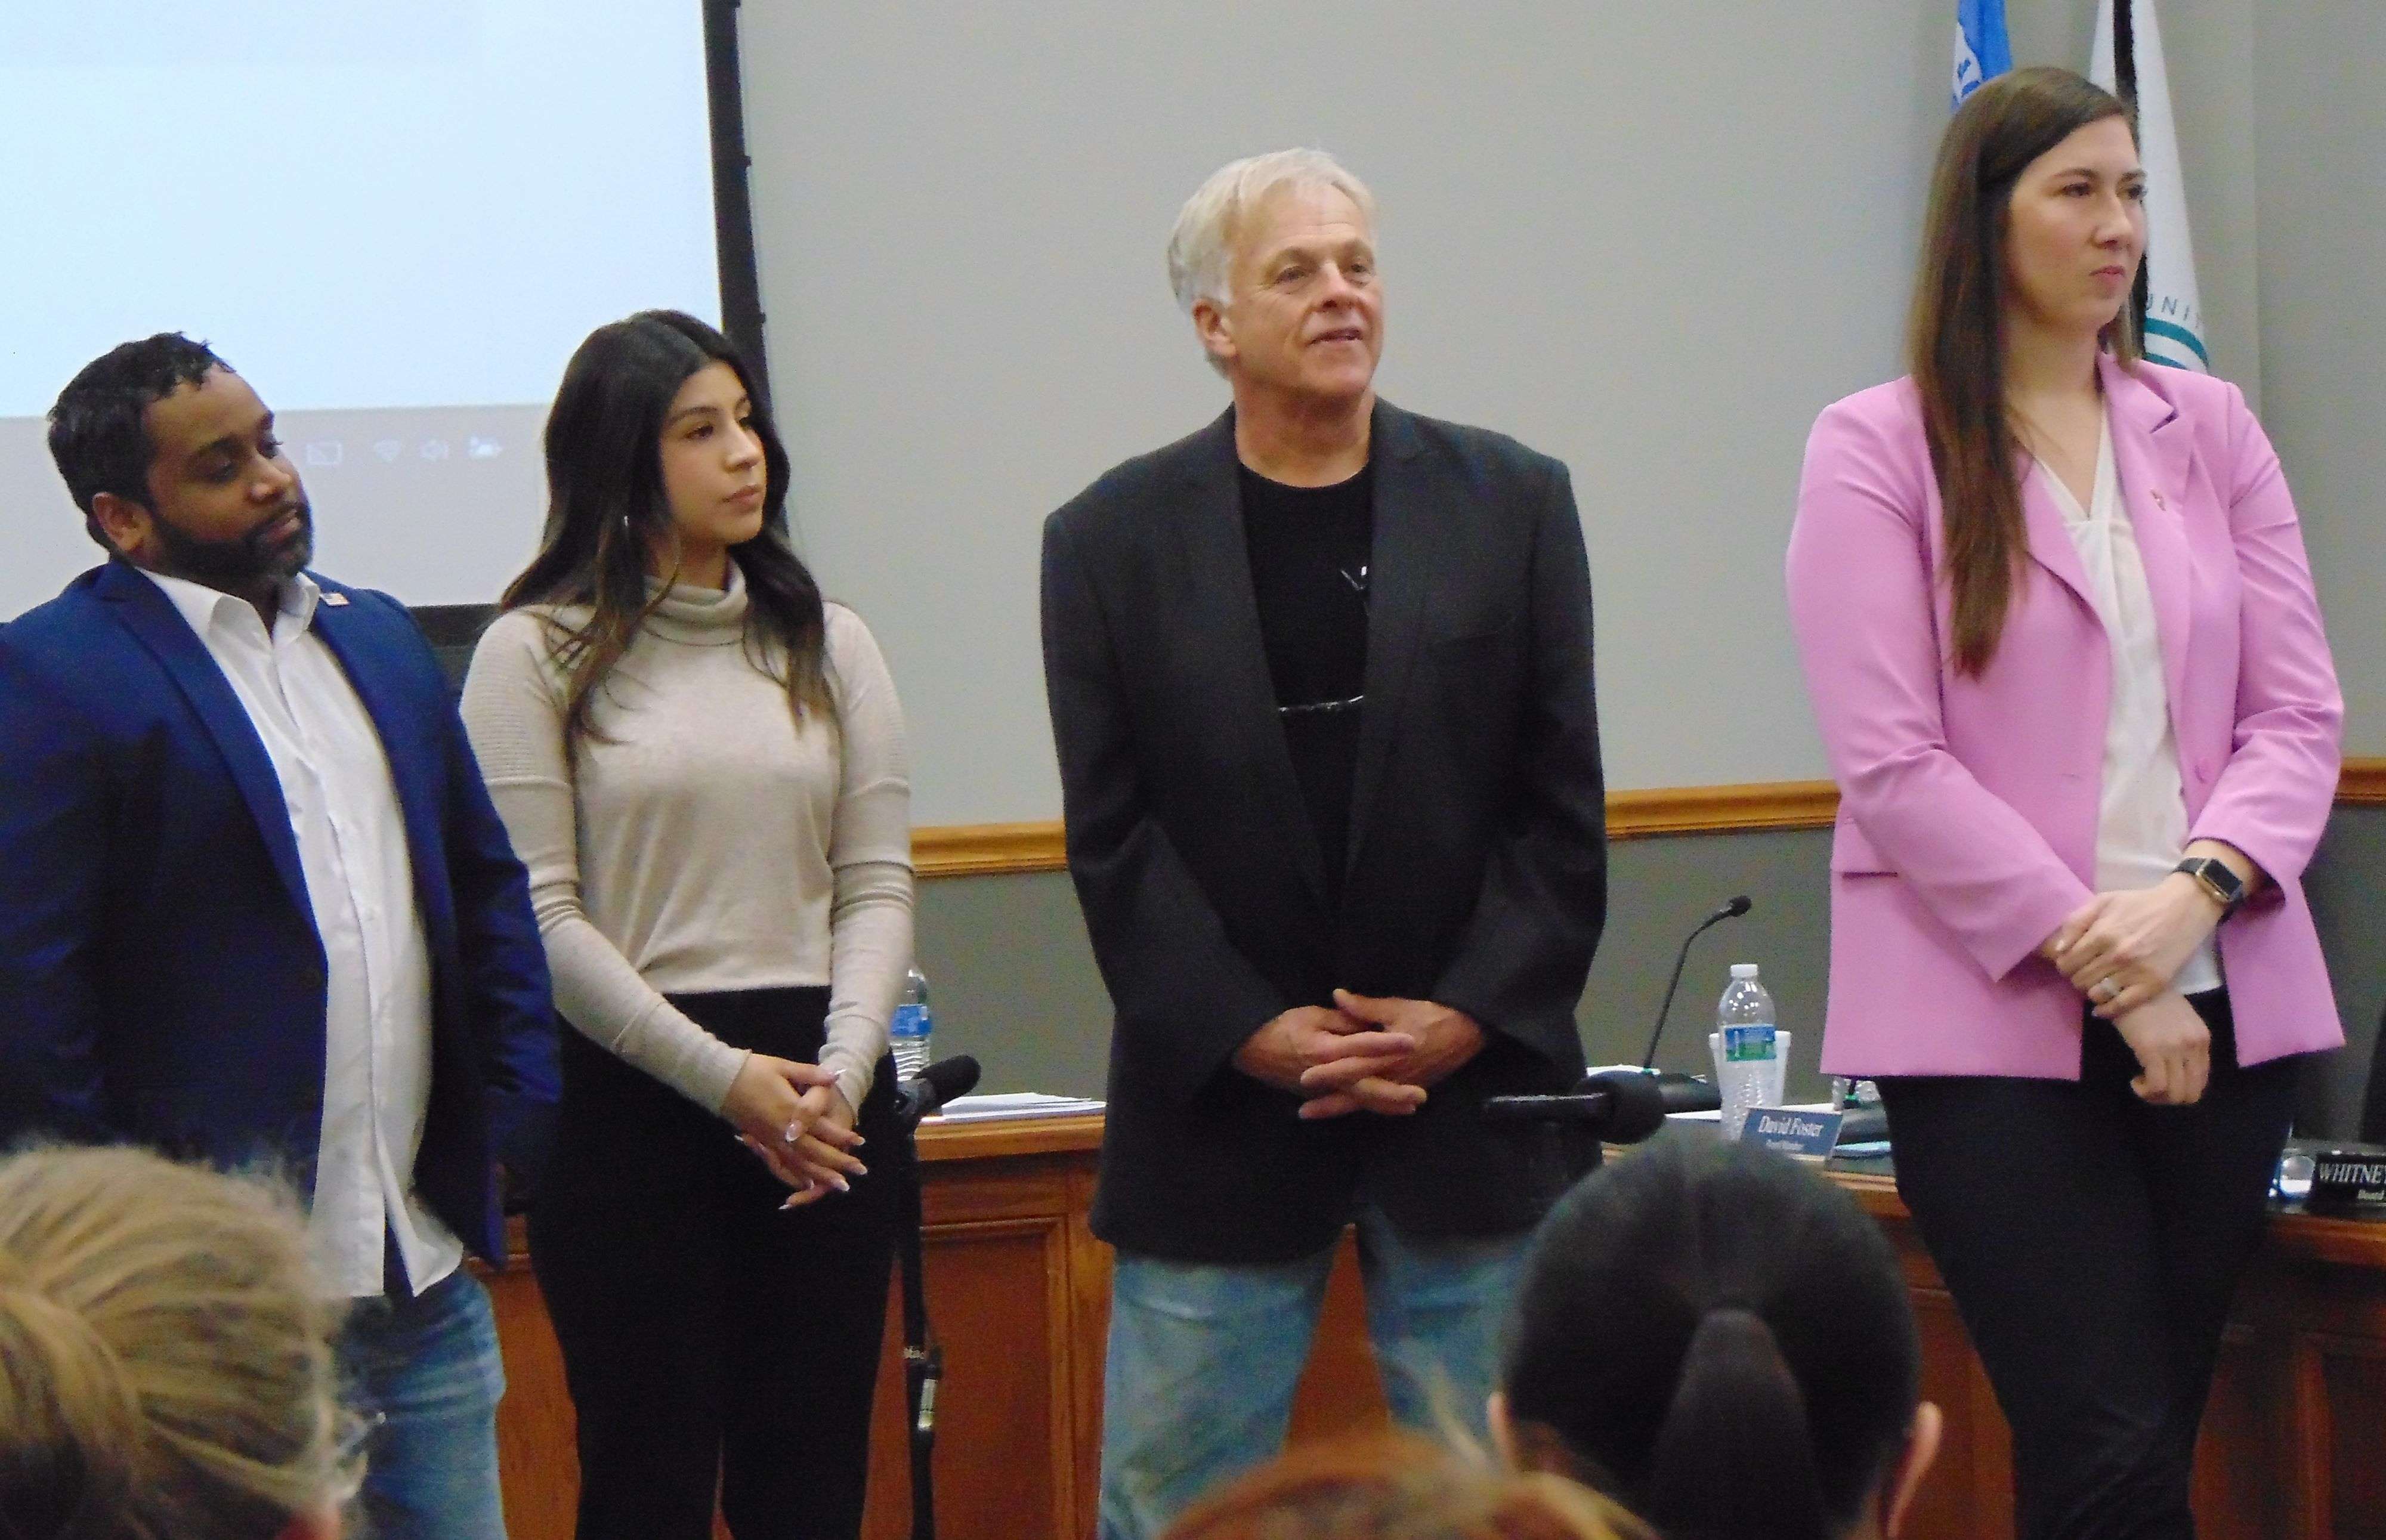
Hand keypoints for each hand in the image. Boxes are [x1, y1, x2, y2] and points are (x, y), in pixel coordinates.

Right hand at [722, 1055, 865, 1198]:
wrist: (720, 1080)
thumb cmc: (753, 1070)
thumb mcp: (783, 1066)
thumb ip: (811, 1074)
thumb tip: (836, 1076)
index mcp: (790, 1110)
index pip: (822, 1128)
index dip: (842, 1136)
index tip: (861, 1143)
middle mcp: (781, 1130)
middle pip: (814, 1152)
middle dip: (837, 1163)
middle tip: (859, 1172)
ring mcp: (769, 1140)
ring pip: (798, 1163)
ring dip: (820, 1175)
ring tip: (839, 1185)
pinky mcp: (760, 1143)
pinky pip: (779, 1165)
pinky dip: (794, 1177)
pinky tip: (806, 1185)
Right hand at [1234, 1005, 1423, 1119]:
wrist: (1252, 1049)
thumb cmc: (1282, 1026)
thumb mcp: (1311, 1014)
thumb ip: (1342, 1019)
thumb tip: (1366, 1024)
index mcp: (1325, 1048)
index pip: (1362, 1045)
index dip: (1387, 1043)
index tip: (1411, 1041)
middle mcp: (1326, 1073)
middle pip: (1365, 1085)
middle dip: (1393, 1091)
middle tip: (1421, 1095)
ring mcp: (1323, 1088)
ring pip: (1359, 1099)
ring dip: (1385, 1104)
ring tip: (1412, 1106)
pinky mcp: (1318, 1095)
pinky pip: (1347, 1102)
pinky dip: (1368, 1105)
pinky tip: (1386, 1108)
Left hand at [1294, 992, 1487, 1119]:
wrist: (1467, 1031)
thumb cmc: (1431, 1015)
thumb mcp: (1397, 1007)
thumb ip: (1365, 1007)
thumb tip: (1337, 995)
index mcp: (1387, 1056)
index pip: (1352, 1067)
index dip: (1328, 1073)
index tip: (1304, 1078)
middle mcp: (1393, 1076)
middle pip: (1356, 1094)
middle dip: (1329, 1103)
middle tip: (1302, 1112)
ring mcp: (1403, 1086)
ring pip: (1368, 1103)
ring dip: (1342, 1109)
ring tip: (1316, 1114)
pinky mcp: (1412, 1089)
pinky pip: (1384, 1104)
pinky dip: (1365, 1108)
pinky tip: (1348, 1110)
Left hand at [2043, 875, 2221, 1017]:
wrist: (2184, 908)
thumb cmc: (2139, 903)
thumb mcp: (2103, 901)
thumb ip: (2075, 922)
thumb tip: (2058, 950)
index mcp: (2101, 934)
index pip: (2066, 963)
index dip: (2064, 965)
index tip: (2071, 963)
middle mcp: (2116, 955)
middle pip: (2079, 980)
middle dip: (2077, 977)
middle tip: (2085, 972)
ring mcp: (2135, 972)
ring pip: (2096, 994)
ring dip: (2091, 991)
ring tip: (2097, 983)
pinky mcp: (2153, 984)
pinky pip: (2121, 1006)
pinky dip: (2107, 1010)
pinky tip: (2102, 1008)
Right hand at [2110, 992, 2210, 1105]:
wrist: (2127, 984)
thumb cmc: (2149, 1000)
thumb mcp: (2178, 1020)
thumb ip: (2185, 1043)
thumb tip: (2178, 1070)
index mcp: (2202, 1038)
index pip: (2201, 1080)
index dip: (2182, 1090)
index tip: (2164, 1083)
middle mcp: (2193, 1045)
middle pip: (2191, 1093)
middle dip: (2170, 1098)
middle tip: (2152, 1089)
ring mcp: (2174, 1048)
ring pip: (2174, 1094)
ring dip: (2157, 1097)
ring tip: (2143, 1085)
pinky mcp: (2151, 1050)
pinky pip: (2156, 1086)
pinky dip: (2145, 1091)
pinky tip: (2136, 1081)